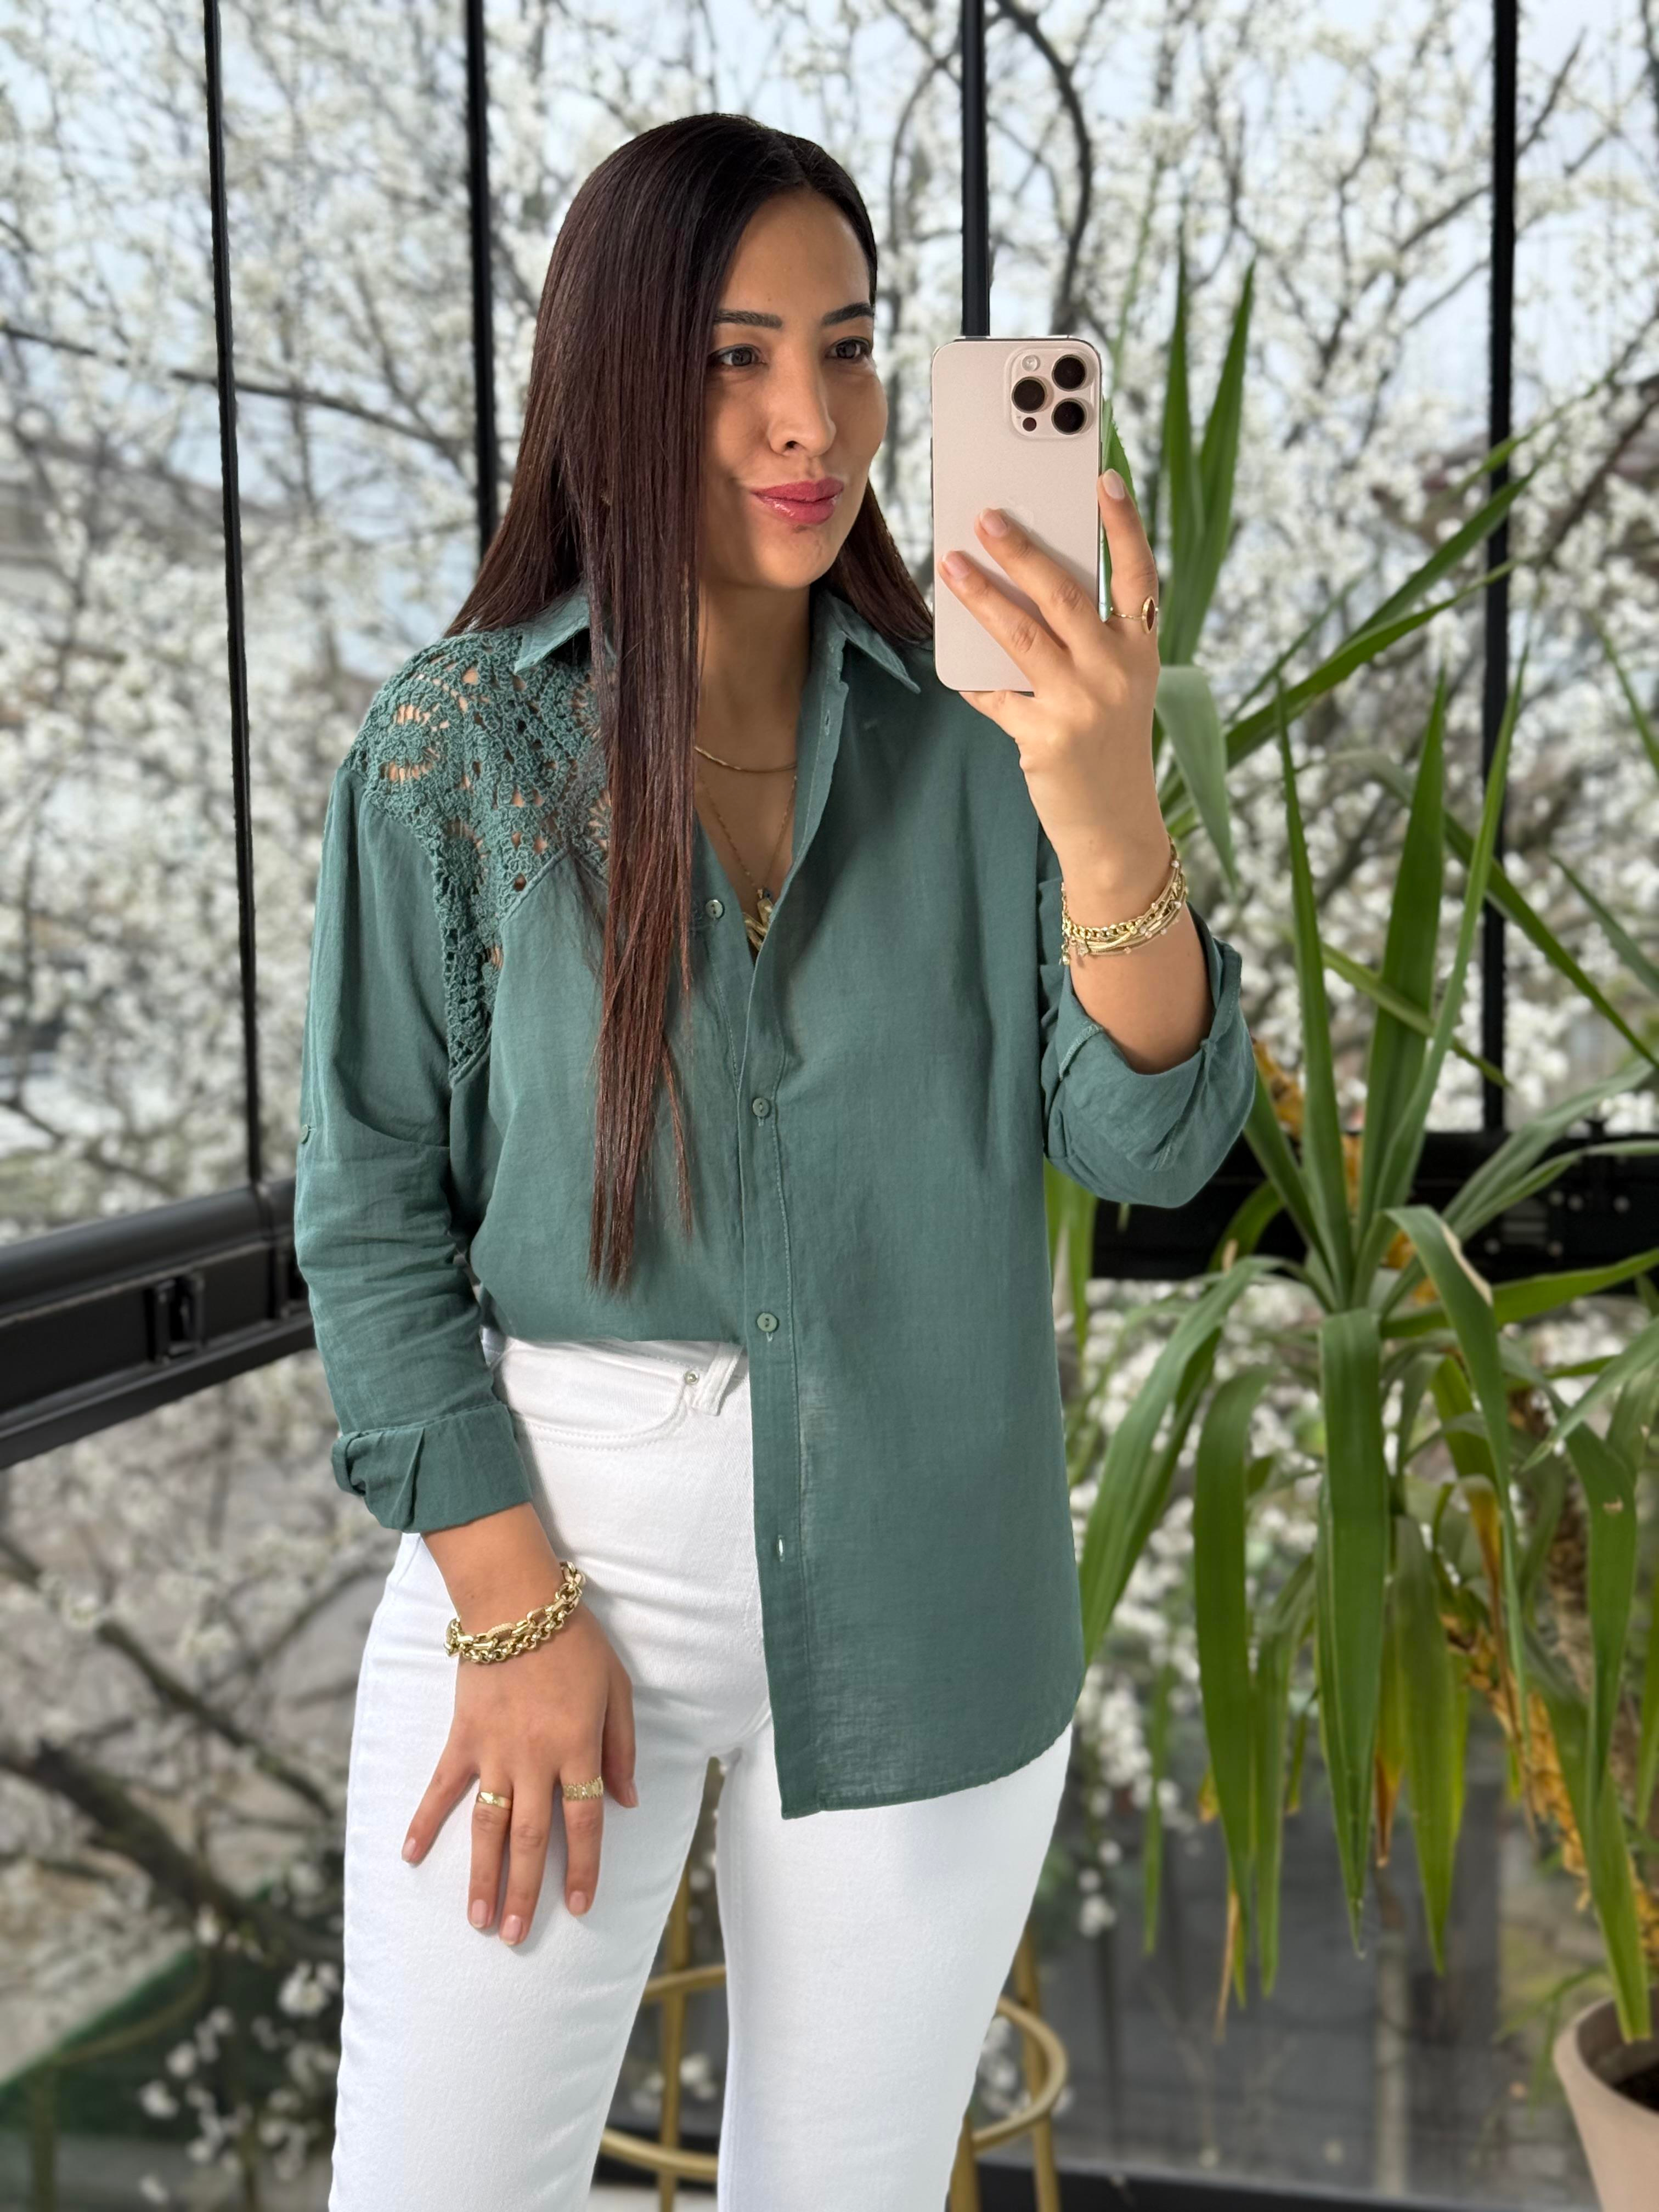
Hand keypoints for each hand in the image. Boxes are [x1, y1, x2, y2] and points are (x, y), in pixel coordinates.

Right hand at [400, 1556, 637, 1944]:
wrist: (517, 1602)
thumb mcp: (617, 1688)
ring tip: (477, 1919)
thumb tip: (628, 1801)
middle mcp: (535, 1760)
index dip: (583, 1867)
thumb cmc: (576, 1641)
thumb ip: (622, 1747)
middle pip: (532, 1839)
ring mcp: (493, 1752)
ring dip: (482, 1876)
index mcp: (578, 1749)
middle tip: (517, 1936)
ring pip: (487, 1827)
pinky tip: (408, 1855)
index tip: (579, 1906)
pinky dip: (422, 1821)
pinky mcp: (461, 1738)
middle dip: (526, 1891)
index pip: (585, 1822)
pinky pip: (440, 1788)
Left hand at [936, 468, 1166, 886]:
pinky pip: (994, 694)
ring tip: (951, 563)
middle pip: (1065, 594)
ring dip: (981, 595)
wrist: (1116, 825)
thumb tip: (1022, 581)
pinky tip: (947, 649)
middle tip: (985, 514)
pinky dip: (968, 673)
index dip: (1123, 524)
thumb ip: (1085, 638)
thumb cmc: (1109, 742)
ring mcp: (1081, 706)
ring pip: (1021, 635)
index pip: (1138, 574)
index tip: (1103, 476)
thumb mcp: (1118, 684)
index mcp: (1141, 649)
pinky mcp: (1044, 739)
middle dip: (1021, 549)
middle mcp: (1117, 672)